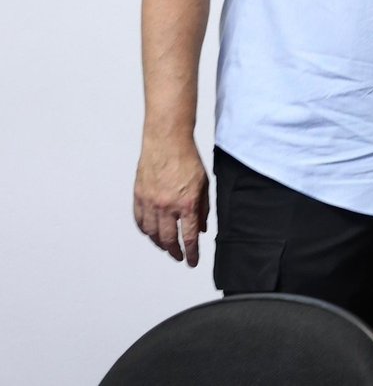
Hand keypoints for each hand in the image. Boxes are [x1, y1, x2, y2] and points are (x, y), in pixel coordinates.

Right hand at [133, 136, 209, 265]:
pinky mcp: (139, 196)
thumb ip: (203, 208)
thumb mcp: (204, 184)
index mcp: (186, 203)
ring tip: (166, 247)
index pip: (189, 237)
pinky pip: (140, 221)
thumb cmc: (187, 159)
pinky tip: (151, 233)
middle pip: (168, 239)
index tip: (192, 262)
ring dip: (159, 243)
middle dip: (174, 252)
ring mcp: (150, 202)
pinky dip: (146, 230)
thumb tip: (201, 228)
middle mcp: (167, 206)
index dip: (191, 253)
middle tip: (179, 256)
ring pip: (152, 233)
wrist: (167, 142)